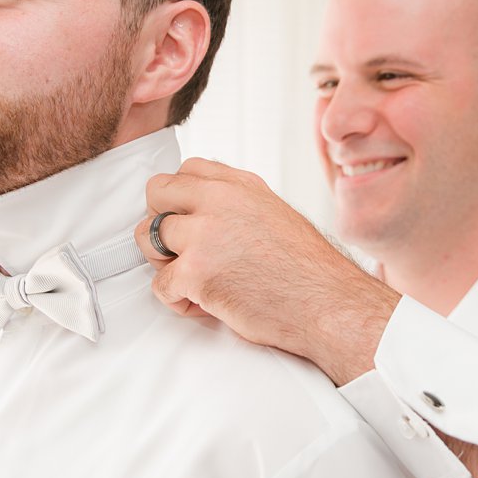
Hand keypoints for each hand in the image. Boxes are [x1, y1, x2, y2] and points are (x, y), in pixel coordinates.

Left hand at [134, 158, 399, 384]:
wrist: (330, 306)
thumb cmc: (308, 272)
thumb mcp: (274, 215)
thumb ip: (236, 204)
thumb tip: (201, 209)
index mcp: (241, 185)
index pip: (185, 170)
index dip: (179, 200)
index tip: (190, 223)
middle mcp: (221, 200)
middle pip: (156, 194)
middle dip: (161, 224)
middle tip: (183, 252)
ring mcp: (206, 234)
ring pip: (148, 237)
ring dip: (164, 263)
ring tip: (195, 281)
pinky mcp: (197, 272)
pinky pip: (159, 284)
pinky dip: (177, 300)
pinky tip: (205, 306)